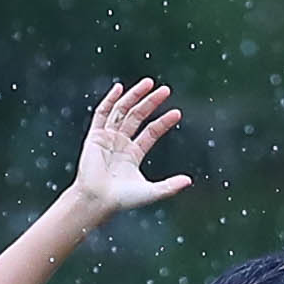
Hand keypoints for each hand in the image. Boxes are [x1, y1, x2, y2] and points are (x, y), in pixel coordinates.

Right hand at [68, 79, 192, 220]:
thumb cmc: (122, 200)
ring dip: (135, 96)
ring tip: (149, 83)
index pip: (151, 132)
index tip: (177, 112)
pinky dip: (110, 101)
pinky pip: (102, 114)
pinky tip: (119, 88)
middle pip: (138, 117)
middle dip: (151, 102)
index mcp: (133, 155)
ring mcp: (107, 138)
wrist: (98, 200)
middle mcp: (120, 143)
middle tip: (166, 90)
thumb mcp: (151, 192)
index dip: (164, 122)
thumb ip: (170, 186)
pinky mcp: (95, 136)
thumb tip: (189, 181)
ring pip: (122, 111)